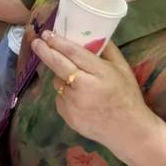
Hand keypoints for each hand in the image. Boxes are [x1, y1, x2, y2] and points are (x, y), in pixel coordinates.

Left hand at [32, 32, 150, 156]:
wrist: (129, 132)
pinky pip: (60, 98)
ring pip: (57, 81)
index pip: (73, 52)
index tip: (47, 33)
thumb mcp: (122, 68)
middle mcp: (84, 87)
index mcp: (99, 73)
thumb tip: (92, 32)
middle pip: (57, 64)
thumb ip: (107, 49)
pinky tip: (79, 99)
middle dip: (44, 50)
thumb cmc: (127, 96)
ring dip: (61, 76)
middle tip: (36, 42)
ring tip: (77, 82)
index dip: (58, 41)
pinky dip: (65, 94)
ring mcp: (73, 104)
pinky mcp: (68, 116)